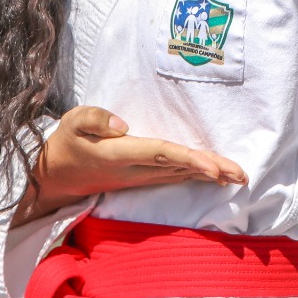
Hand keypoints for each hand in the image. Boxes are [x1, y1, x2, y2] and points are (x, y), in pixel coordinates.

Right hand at [11, 105, 246, 225]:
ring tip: (240, 176)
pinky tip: (216, 177)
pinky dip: (197, 175)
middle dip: (212, 170)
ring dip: (211, 175)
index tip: (213, 166)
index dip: (188, 159)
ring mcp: (139, 176)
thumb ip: (95, 119)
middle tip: (242, 174)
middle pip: (179, 167)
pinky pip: (175, 176)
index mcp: (119, 155)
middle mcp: (134, 169)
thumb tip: (124, 124)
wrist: (56, 177)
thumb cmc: (66, 143)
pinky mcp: (142, 178)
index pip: (160, 154)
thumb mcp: (71, 122)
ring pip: (181, 174)